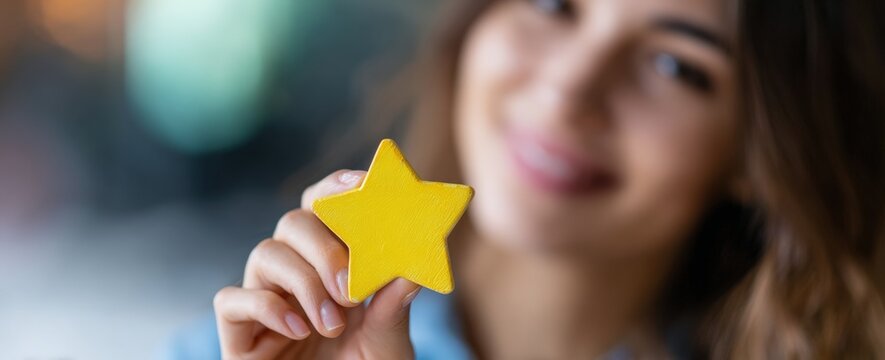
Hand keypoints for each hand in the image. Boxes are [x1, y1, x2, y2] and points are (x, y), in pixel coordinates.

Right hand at [214, 170, 421, 358]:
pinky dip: (265, 307)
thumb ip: (394, 310)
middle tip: (349, 286)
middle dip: (323, 245)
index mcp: (333, 261)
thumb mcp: (387, 345)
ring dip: (303, 283)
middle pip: (294, 222)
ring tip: (330, 324)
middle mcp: (295, 270)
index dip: (338, 187)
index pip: (326, 207)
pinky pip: (232, 299)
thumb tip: (412, 270)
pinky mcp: (237, 330)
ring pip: (265, 253)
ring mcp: (264, 297)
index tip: (362, 184)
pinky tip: (296, 329)